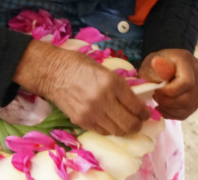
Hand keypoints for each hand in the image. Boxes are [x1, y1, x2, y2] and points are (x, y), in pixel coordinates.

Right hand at [14, 40, 149, 135]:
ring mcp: (92, 113)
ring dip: (125, 129)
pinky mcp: (82, 121)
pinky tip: (110, 121)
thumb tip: (136, 99)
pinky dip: (110, 129)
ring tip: (125, 122)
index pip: (136, 106)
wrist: (51, 72)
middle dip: (138, 124)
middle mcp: (104, 99)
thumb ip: (120, 84)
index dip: (145, 112)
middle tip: (139, 120)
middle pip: (130, 124)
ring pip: (117, 131)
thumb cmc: (77, 64)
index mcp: (112, 82)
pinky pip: (103, 131)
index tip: (147, 112)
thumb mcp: (104, 68)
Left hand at [138, 49, 197, 120]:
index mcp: (187, 62)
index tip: (156, 89)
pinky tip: (163, 106)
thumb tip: (156, 63)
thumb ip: (155, 66)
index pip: (186, 82)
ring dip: (167, 108)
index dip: (169, 90)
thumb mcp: (153, 60)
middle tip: (155, 95)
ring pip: (186, 108)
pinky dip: (171, 113)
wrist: (164, 65)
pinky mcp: (196, 100)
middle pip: (187, 98)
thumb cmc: (158, 62)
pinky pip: (185, 112)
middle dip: (166, 101)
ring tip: (158, 100)